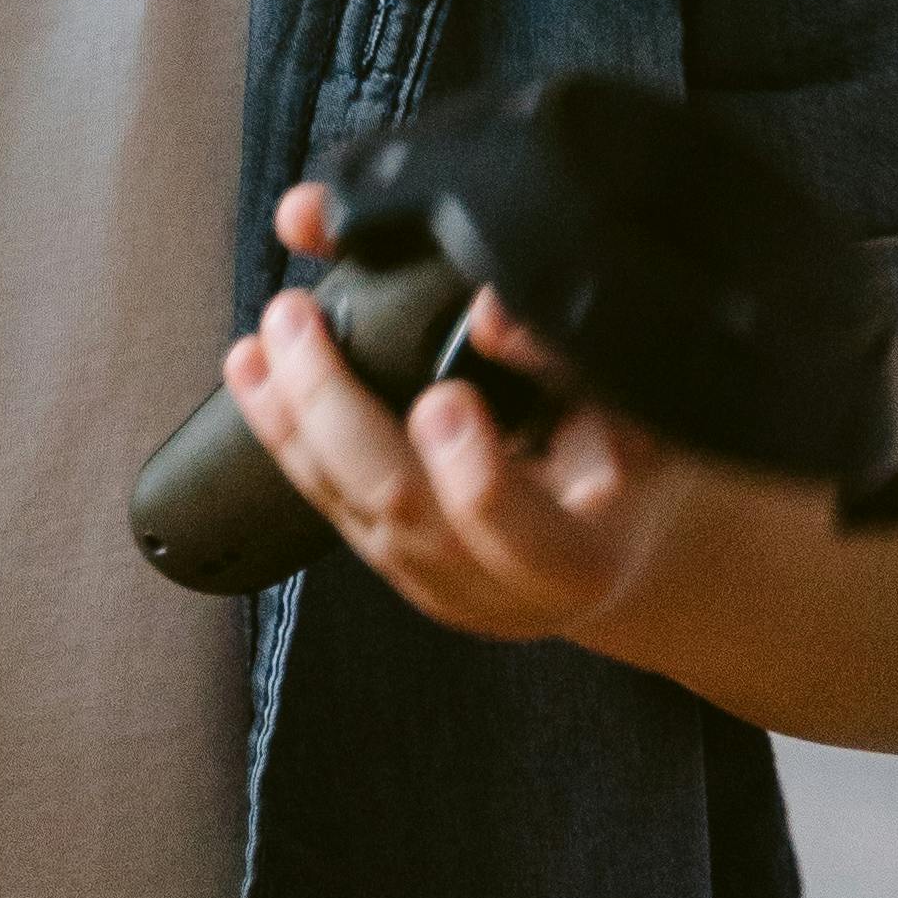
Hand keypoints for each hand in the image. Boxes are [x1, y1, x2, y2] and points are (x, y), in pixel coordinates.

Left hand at [224, 178, 709, 649]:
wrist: (614, 547)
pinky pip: (324, 500)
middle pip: (402, 511)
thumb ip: (575, 369)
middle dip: (336, 412)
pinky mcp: (388, 560)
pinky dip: (281, 434)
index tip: (446, 399)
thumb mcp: (644, 422)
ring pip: (347, 507)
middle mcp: (492, 584)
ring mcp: (430, 580)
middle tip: (301, 324)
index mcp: (576, 559)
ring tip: (260, 338)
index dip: (479, 476)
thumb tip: (494, 313)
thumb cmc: (637, 475)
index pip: (525, 536)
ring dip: (289, 418)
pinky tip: (252, 374)